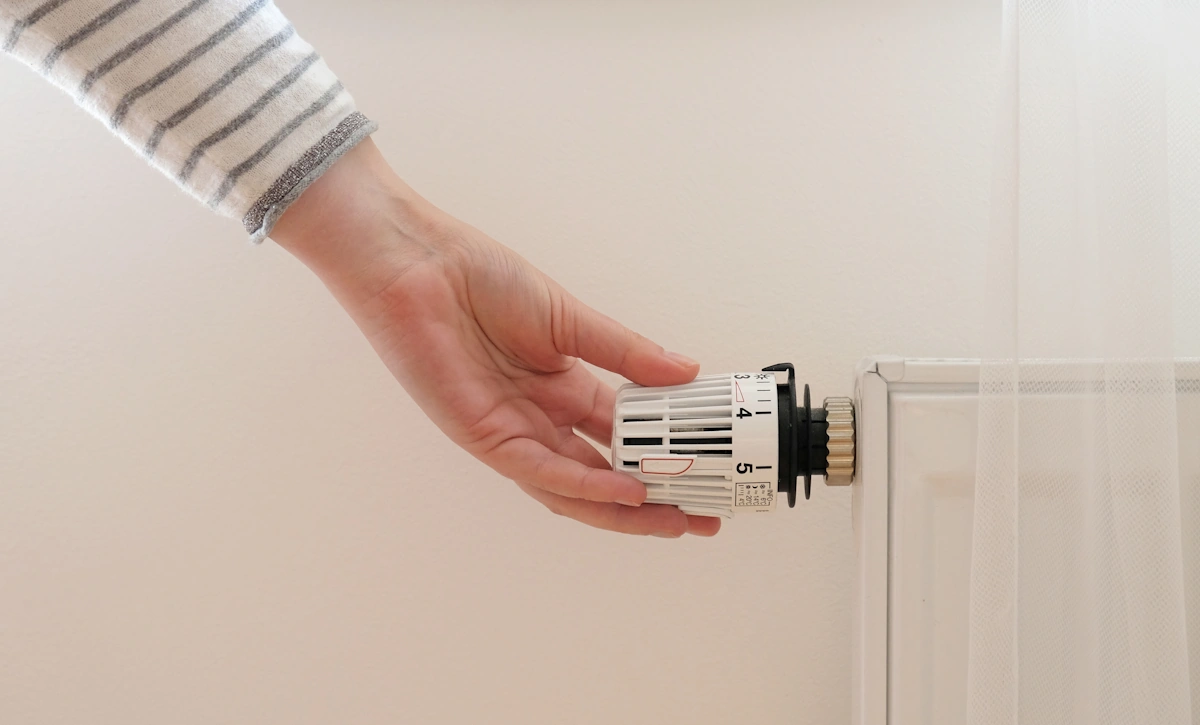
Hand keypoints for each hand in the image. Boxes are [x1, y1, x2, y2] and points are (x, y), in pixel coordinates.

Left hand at [272, 140, 720, 537]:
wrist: (418, 263)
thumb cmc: (480, 278)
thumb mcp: (570, 319)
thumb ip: (626, 352)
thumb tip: (688, 373)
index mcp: (563, 388)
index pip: (624, 437)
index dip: (668, 458)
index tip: (711, 471)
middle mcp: (539, 419)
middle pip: (604, 476)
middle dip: (655, 501)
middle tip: (705, 519)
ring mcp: (511, 432)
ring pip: (574, 488)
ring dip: (624, 508)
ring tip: (675, 519)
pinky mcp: (482, 435)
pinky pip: (538, 470)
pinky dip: (582, 484)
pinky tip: (625, 491)